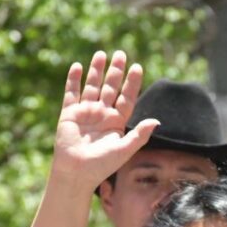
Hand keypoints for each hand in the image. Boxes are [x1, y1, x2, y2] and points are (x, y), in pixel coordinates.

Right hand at [50, 50, 159, 189]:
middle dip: (115, 71)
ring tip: (101, 54)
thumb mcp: (124, 150)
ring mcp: (85, 112)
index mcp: (116, 122)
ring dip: (96, 70)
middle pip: (110, 87)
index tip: (137, 68)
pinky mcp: (69, 113)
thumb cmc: (102, 165)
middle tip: (121, 54)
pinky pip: (72, 93)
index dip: (132, 83)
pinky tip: (77, 66)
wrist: (77, 173)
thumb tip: (157, 121)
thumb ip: (140, 135)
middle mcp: (102, 115)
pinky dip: (73, 80)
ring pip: (92, 86)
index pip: (127, 98)